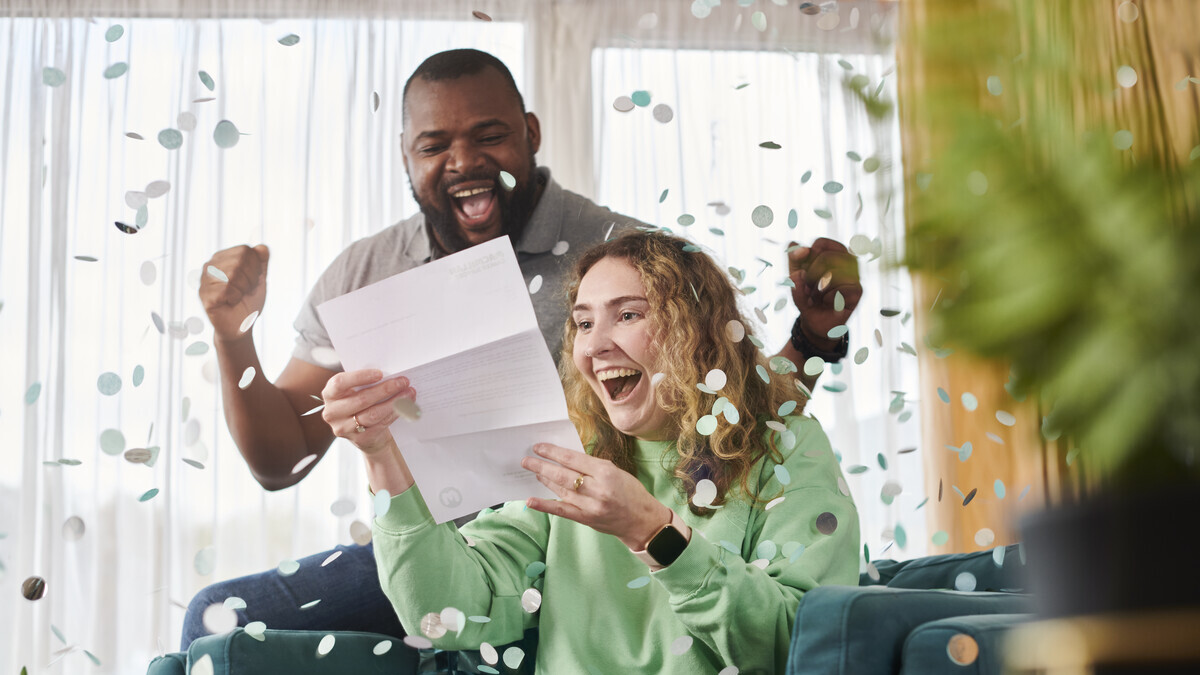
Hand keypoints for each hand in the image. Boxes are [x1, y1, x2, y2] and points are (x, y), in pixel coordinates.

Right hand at [198, 244, 269, 341]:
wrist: (242, 325)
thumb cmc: (248, 301)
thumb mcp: (259, 279)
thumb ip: (261, 262)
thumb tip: (262, 248)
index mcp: (223, 258)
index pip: (245, 250)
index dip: (256, 268)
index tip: (253, 281)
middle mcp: (210, 266)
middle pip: (239, 260)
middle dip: (251, 279)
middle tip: (247, 291)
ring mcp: (204, 280)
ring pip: (232, 274)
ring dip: (243, 289)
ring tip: (239, 296)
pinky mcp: (204, 295)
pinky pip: (226, 289)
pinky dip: (236, 298)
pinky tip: (231, 302)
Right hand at [320, 369, 415, 455]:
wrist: (363, 432)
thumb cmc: (360, 404)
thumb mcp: (354, 391)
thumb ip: (364, 383)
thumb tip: (390, 373)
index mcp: (330, 394)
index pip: (340, 383)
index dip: (360, 377)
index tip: (380, 373)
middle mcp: (332, 412)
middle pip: (361, 399)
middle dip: (386, 389)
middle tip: (403, 381)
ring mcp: (344, 428)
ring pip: (373, 414)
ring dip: (394, 402)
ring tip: (409, 393)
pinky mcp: (360, 439)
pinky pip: (381, 424)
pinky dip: (395, 413)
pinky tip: (405, 406)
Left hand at [522, 444, 674, 550]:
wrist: (642, 520)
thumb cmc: (630, 492)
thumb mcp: (615, 472)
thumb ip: (591, 467)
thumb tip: (565, 460)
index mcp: (606, 472)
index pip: (573, 459)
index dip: (553, 452)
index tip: (539, 447)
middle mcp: (597, 489)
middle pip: (563, 475)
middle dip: (542, 465)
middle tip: (526, 459)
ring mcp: (590, 506)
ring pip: (561, 490)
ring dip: (545, 480)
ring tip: (534, 471)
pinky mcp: (586, 519)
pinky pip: (561, 511)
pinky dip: (545, 505)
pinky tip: (531, 501)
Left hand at [788, 237, 862, 347]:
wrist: (815, 321)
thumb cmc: (807, 295)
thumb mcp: (795, 277)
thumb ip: (794, 260)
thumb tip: (801, 249)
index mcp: (833, 252)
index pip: (820, 243)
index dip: (806, 257)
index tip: (802, 272)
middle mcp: (847, 260)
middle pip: (826, 257)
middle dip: (811, 275)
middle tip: (808, 288)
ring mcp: (854, 275)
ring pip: (833, 273)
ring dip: (818, 288)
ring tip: (816, 296)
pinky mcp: (858, 291)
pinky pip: (840, 290)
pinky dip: (827, 298)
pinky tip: (827, 302)